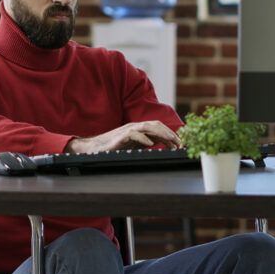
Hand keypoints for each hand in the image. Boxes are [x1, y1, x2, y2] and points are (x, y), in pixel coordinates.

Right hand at [65, 121, 180, 153]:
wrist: (94, 148)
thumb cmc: (114, 146)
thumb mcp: (134, 144)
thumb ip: (147, 142)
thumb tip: (162, 143)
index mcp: (139, 128)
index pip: (158, 126)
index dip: (170, 132)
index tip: (180, 142)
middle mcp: (135, 126)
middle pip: (156, 125)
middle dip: (169, 133)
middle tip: (180, 142)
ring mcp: (128, 130)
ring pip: (148, 127)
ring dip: (161, 134)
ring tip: (171, 141)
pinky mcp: (120, 137)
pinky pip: (134, 135)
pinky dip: (143, 138)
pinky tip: (151, 144)